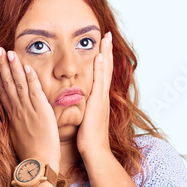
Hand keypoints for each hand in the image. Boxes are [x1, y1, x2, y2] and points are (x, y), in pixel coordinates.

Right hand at [0, 46, 61, 171]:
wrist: (38, 163)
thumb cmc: (32, 153)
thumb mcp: (20, 136)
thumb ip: (18, 124)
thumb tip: (17, 120)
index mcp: (12, 116)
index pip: (3, 92)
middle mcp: (18, 111)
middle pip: (8, 84)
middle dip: (2, 66)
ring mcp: (28, 111)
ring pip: (19, 85)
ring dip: (14, 67)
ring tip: (9, 52)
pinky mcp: (40, 112)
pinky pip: (35, 92)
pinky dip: (31, 79)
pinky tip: (27, 67)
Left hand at [77, 31, 113, 155]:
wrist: (94, 151)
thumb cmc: (88, 140)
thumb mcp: (86, 120)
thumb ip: (85, 109)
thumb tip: (80, 104)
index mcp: (98, 100)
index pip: (101, 75)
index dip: (102, 60)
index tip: (101, 45)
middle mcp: (102, 97)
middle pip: (105, 69)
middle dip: (106, 51)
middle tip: (106, 35)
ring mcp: (101, 99)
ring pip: (104, 71)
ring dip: (105, 54)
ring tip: (105, 39)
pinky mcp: (98, 103)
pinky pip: (99, 81)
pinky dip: (101, 68)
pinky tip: (100, 56)